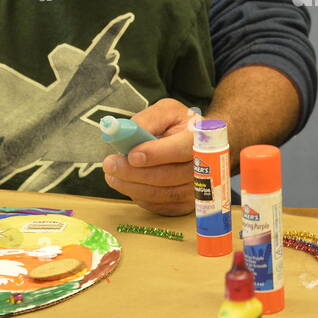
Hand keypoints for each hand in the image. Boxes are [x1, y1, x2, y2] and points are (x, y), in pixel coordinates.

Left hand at [102, 97, 196, 215]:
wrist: (197, 145)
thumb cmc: (180, 126)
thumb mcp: (166, 112)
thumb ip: (148, 119)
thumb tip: (125, 132)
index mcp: (202, 138)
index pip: (183, 148)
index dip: (157, 154)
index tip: (131, 155)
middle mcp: (207, 166)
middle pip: (171, 176)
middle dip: (136, 172)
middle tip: (111, 164)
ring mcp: (199, 189)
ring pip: (163, 194)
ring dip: (133, 187)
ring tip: (112, 175)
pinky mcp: (188, 204)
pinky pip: (161, 206)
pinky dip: (141, 197)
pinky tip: (127, 185)